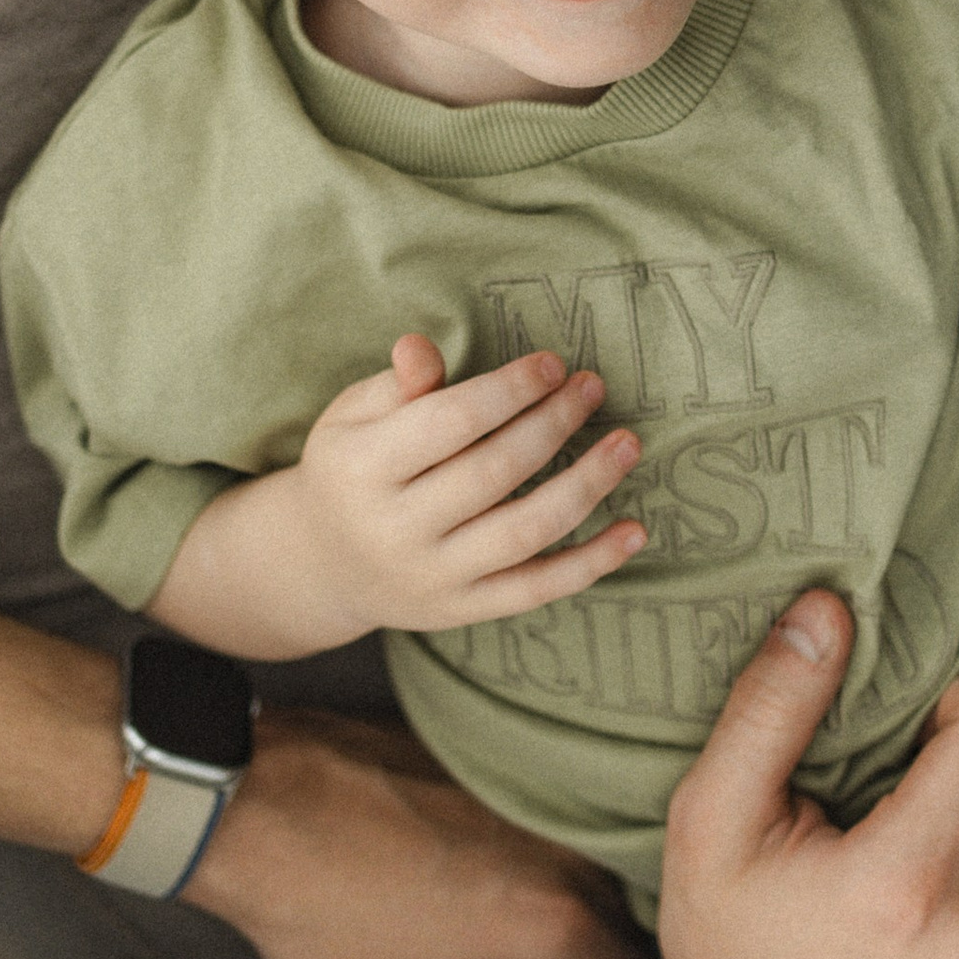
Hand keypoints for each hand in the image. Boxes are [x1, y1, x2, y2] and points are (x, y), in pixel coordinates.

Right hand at [151, 336, 646, 660]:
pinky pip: (536, 589)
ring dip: (587, 484)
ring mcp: (432, 577)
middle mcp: (395, 530)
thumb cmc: (352, 467)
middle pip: (494, 473)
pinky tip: (635, 530)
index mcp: (362, 469)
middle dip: (552, 424)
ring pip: (525, 532)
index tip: (553, 363)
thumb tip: (421, 347)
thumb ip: (398, 384)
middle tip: (592, 386)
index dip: (508, 390)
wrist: (323, 562)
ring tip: (627, 444)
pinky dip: (592, 563)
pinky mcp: (463, 610)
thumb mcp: (355, 415)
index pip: (449, 423)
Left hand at [186, 706, 659, 958]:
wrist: (262, 802)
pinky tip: (454, 881)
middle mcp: (570, 852)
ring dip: (553, 921)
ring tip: (470, 940)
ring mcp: (541, 800)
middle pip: (620, 936)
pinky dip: (526, 870)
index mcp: (556, 923)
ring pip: (589, 882)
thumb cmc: (326, 923)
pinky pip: (551, 834)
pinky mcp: (507, 767)